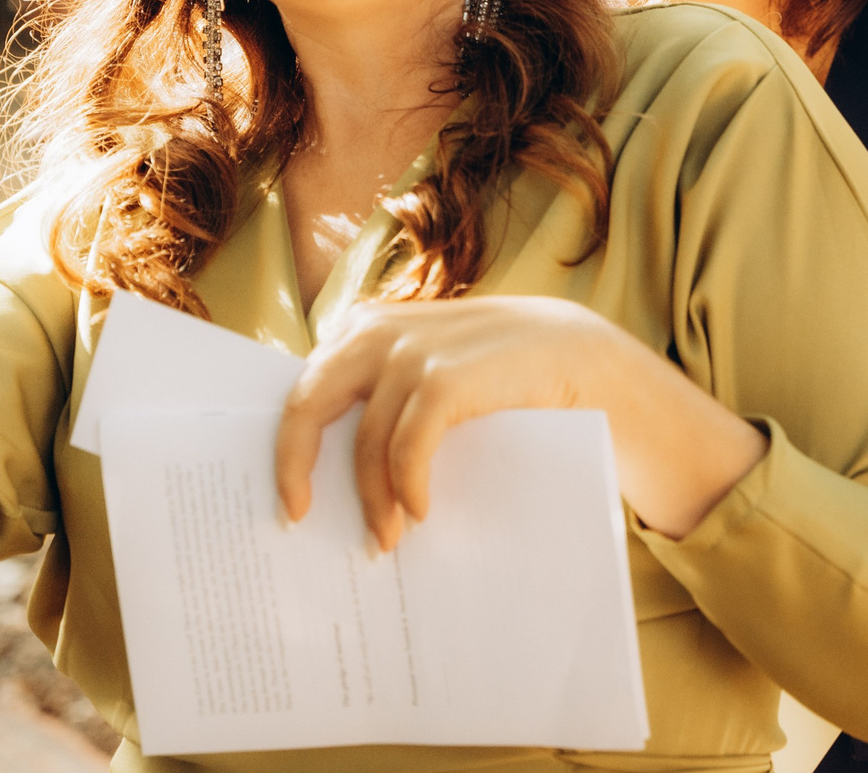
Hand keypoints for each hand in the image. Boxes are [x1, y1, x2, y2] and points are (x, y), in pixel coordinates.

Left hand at [274, 296, 768, 551]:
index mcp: (366, 328)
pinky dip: (407, 484)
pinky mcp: (448, 376)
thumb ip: (383, 395)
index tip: (286, 498)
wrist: (581, 357)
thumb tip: (323, 467)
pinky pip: (407, 445)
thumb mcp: (431, 373)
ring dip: (371, 497)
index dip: (287, 443)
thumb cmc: (497, 378)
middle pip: (307, 403)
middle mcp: (379, 330)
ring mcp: (414, 349)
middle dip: (295, 465)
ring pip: (365, 440)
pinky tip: (420, 512)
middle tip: (298, 518)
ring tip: (384, 540)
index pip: (303, 386)